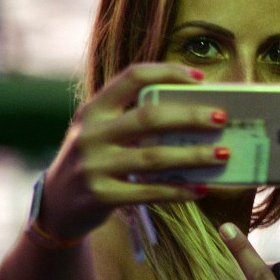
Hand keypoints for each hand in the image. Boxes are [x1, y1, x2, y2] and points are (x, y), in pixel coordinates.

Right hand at [39, 63, 229, 237]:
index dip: (167, 73)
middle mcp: (91, 134)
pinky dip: (179, 190)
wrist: (56, 206)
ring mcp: (94, 166)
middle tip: (221, 119)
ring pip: (154, 157)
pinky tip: (201, 188)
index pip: (132, 78)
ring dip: (194, 156)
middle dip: (190, 117)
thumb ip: (132, 119)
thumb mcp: (100, 132)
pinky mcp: (101, 196)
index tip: (200, 78)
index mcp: (93, 109)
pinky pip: (149, 191)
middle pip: (149, 118)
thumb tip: (195, 112)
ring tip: (222, 154)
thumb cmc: (94, 161)